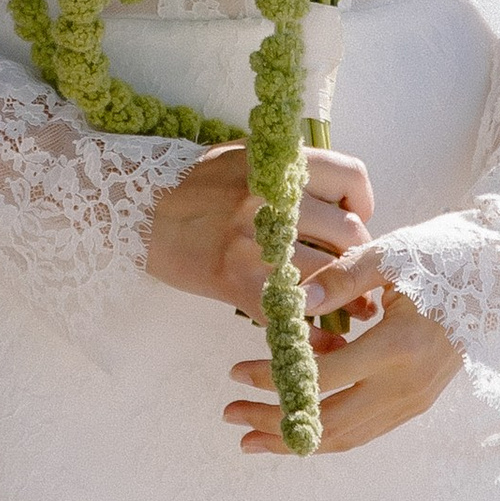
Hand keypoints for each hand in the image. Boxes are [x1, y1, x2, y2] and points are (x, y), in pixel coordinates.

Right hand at [144, 143, 373, 317]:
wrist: (137, 213)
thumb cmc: (193, 186)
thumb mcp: (242, 158)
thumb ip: (288, 174)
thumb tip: (341, 207)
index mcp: (275, 164)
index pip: (350, 177)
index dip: (361, 202)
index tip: (353, 218)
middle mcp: (270, 199)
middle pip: (348, 232)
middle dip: (356, 257)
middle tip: (351, 272)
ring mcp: (256, 242)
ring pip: (328, 273)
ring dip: (344, 295)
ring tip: (351, 308)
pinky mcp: (240, 282)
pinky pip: (295, 314)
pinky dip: (315, 335)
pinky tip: (322, 342)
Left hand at [222, 273, 462, 454]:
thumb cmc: (443, 255)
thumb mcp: (391, 256)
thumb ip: (341, 280)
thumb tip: (293, 303)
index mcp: (398, 347)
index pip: (322, 376)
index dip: (274, 378)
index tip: (234, 373)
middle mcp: (407, 386)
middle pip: (329, 422)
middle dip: (275, 422)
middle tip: (230, 415)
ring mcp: (415, 400)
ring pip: (348, 436)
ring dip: (297, 437)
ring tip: (252, 436)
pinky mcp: (417, 402)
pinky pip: (365, 430)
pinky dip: (328, 433)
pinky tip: (298, 426)